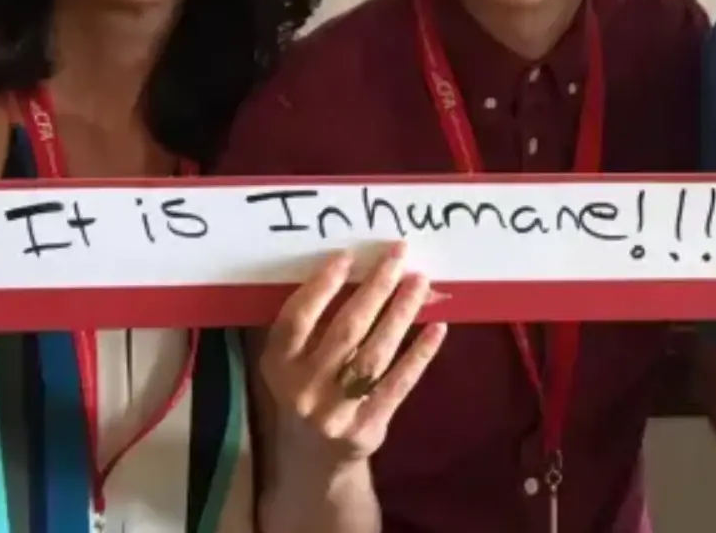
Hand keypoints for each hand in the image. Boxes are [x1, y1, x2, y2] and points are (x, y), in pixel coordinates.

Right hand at [258, 243, 446, 477]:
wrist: (316, 459)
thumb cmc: (306, 390)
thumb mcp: (290, 362)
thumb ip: (310, 325)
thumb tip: (355, 270)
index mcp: (278, 366)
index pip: (298, 319)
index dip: (322, 286)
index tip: (348, 256)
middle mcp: (304, 389)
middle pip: (346, 330)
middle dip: (376, 288)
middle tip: (398, 256)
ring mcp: (336, 412)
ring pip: (375, 354)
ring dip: (401, 313)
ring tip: (419, 282)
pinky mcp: (367, 428)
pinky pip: (398, 384)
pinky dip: (419, 355)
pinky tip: (437, 328)